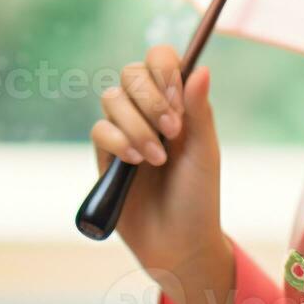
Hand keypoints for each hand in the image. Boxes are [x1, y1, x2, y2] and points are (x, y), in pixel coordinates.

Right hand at [89, 45, 223, 277]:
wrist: (178, 243)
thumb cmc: (199, 197)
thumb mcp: (204, 152)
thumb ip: (199, 110)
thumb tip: (202, 67)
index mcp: (177, 102)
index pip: (161, 60)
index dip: (164, 69)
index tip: (177, 96)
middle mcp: (148, 110)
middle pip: (132, 73)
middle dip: (151, 99)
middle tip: (172, 131)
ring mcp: (125, 130)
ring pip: (112, 98)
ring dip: (136, 126)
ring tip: (156, 159)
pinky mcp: (106, 154)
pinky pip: (99, 129)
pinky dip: (118, 142)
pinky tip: (135, 164)